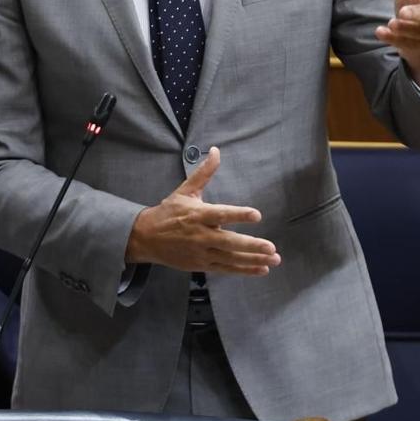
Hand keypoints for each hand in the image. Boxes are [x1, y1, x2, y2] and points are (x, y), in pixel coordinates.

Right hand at [126, 147, 280, 275]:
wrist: (146, 238)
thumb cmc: (169, 212)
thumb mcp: (185, 190)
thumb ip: (204, 172)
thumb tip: (216, 150)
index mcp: (197, 215)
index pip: (221, 214)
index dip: (238, 214)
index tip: (256, 215)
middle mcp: (200, 235)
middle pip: (228, 242)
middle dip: (251, 246)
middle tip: (271, 247)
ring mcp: (201, 253)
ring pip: (230, 258)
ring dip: (253, 260)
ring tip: (274, 260)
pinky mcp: (201, 265)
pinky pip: (226, 269)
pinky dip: (244, 270)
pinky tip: (261, 269)